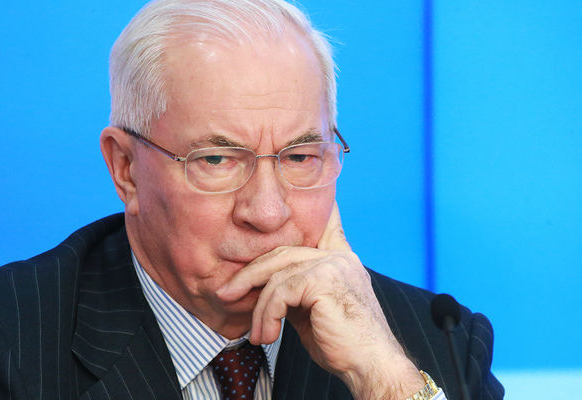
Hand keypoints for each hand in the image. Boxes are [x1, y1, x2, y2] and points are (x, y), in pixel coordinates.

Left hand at [216, 203, 423, 398]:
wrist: (370, 366)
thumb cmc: (344, 344)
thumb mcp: (313, 311)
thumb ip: (295, 291)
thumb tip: (264, 289)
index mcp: (341, 259)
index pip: (328, 223)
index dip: (320, 208)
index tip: (321, 192)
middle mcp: (339, 256)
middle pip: (282, 252)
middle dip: (249, 274)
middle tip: (226, 293)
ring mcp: (333, 264)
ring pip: (277, 274)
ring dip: (259, 308)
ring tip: (256, 334)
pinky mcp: (324, 279)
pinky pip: (281, 292)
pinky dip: (268, 315)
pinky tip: (269, 334)